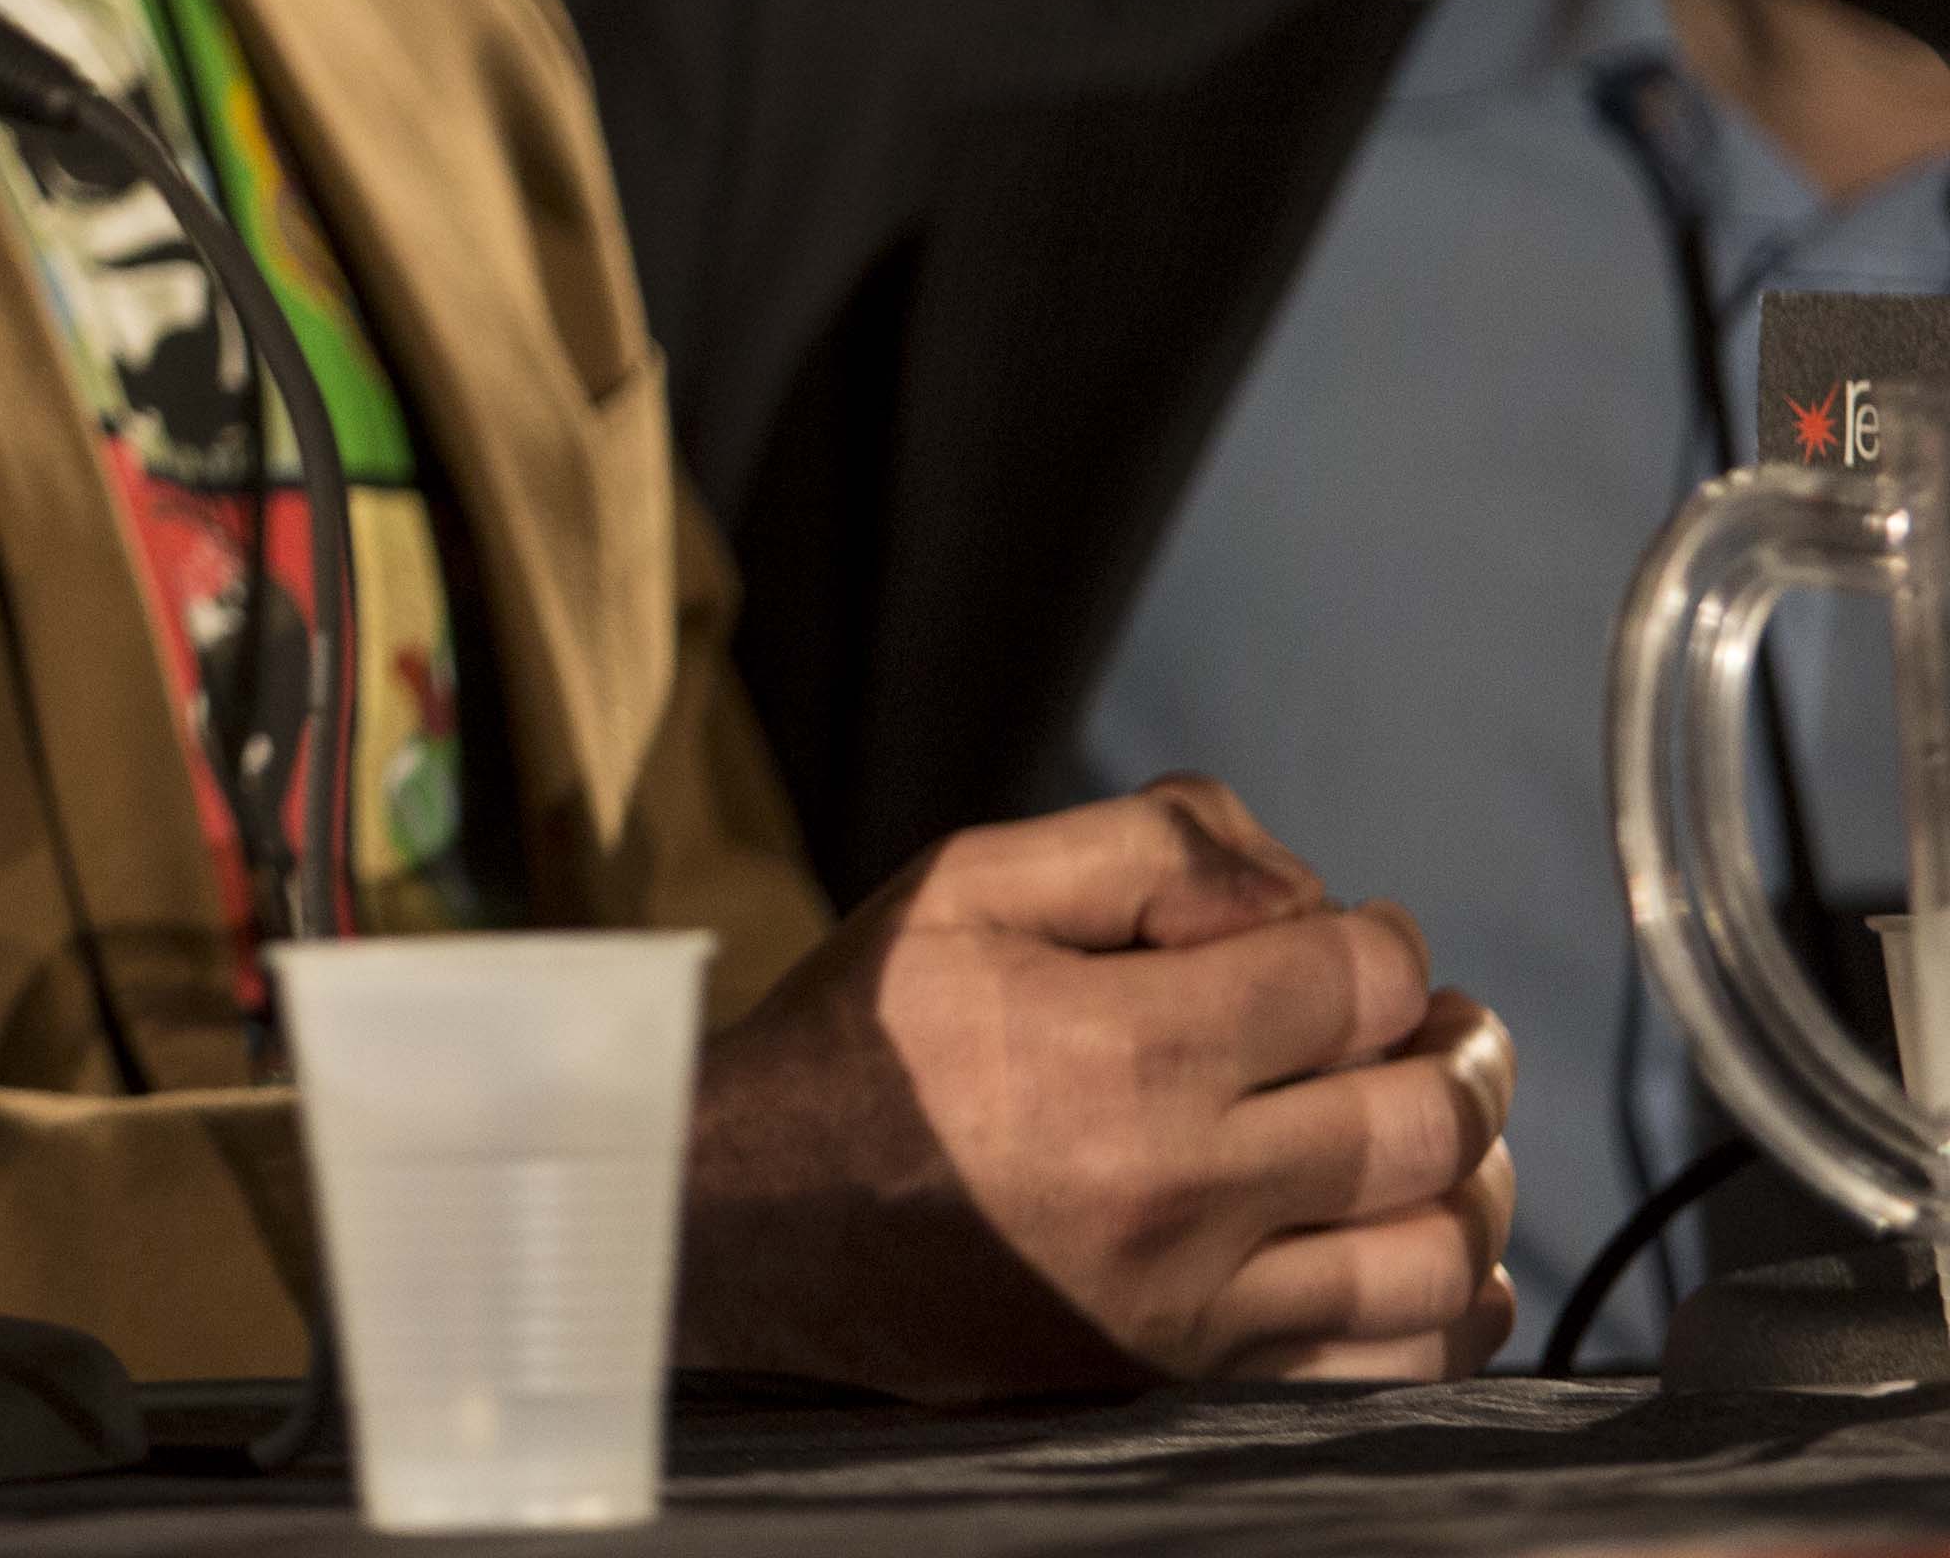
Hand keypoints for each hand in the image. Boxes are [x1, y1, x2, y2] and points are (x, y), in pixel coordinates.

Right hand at [676, 776, 1517, 1397]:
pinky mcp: (1193, 1378)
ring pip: (1436, 1245)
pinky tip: (1441, 1251)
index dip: (1382, 941)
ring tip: (1441, 1127)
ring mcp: (1197, 1301)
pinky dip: (1455, 1308)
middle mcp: (1182, 1183)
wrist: (750, 1220)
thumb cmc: (862, 1039)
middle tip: (1436, 1025)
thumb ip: (1142, 845)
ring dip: (1473, 1172)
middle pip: (1425, 1109)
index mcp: (1127, 1043)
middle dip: (1458, 1045)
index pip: (1361, 977)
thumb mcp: (963, 883)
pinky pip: (1393, 1365)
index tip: (1348, 942)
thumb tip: (1292, 890)